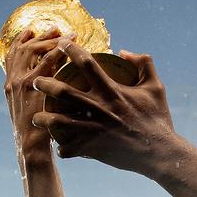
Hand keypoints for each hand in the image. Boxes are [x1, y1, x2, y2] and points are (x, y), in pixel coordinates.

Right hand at [3, 28, 68, 151]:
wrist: (31, 146)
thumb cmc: (37, 132)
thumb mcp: (31, 111)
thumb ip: (37, 96)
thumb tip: (54, 87)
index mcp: (10, 84)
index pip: (12, 56)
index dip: (21, 41)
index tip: (32, 31)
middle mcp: (12, 80)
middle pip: (23, 48)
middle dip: (39, 36)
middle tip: (55, 29)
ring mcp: (21, 82)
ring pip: (34, 51)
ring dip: (50, 39)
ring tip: (66, 34)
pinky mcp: (33, 86)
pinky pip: (46, 61)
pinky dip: (57, 50)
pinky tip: (69, 45)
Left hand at [32, 39, 174, 172]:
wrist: (160, 152)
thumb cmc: (159, 119)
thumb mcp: (156, 87)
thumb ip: (144, 64)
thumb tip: (124, 51)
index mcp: (112, 90)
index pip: (86, 63)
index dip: (70, 49)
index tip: (61, 43)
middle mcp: (99, 108)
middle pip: (62, 91)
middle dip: (44, 84)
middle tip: (37, 82)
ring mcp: (93, 129)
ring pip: (58, 122)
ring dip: (43, 119)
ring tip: (36, 118)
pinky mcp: (92, 148)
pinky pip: (69, 149)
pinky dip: (63, 149)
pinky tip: (61, 148)